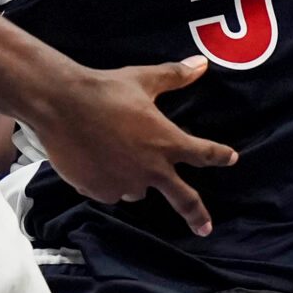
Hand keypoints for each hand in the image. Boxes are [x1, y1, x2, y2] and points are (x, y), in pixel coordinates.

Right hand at [31, 57, 238, 236]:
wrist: (62, 105)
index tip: (231, 158)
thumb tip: (201, 64)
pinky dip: (110, 181)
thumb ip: (175, 76)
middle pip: (182, 198)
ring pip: (139, 190)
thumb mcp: (144, 79)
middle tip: (205, 227)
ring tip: (121, 157)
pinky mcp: (100, 192)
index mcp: (166, 142)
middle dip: (197, 213)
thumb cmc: (106, 89)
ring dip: (138, 180)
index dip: (219, 155)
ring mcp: (125, 184)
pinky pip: (111, 191)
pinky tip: (98, 162)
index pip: (202, 153)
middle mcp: (150, 169)